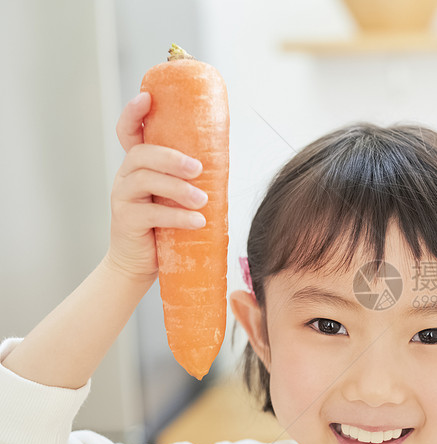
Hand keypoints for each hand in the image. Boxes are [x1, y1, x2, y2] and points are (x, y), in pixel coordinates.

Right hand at [104, 92, 206, 280]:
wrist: (143, 264)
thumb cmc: (166, 225)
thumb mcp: (177, 196)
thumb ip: (190, 177)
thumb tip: (224, 154)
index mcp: (139, 165)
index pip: (128, 132)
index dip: (133, 113)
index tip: (146, 97)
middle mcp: (126, 176)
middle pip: (141, 154)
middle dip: (171, 158)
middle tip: (198, 169)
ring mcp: (122, 198)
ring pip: (145, 181)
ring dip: (178, 188)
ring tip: (203, 201)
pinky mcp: (126, 221)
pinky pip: (150, 213)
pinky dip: (177, 216)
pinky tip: (196, 220)